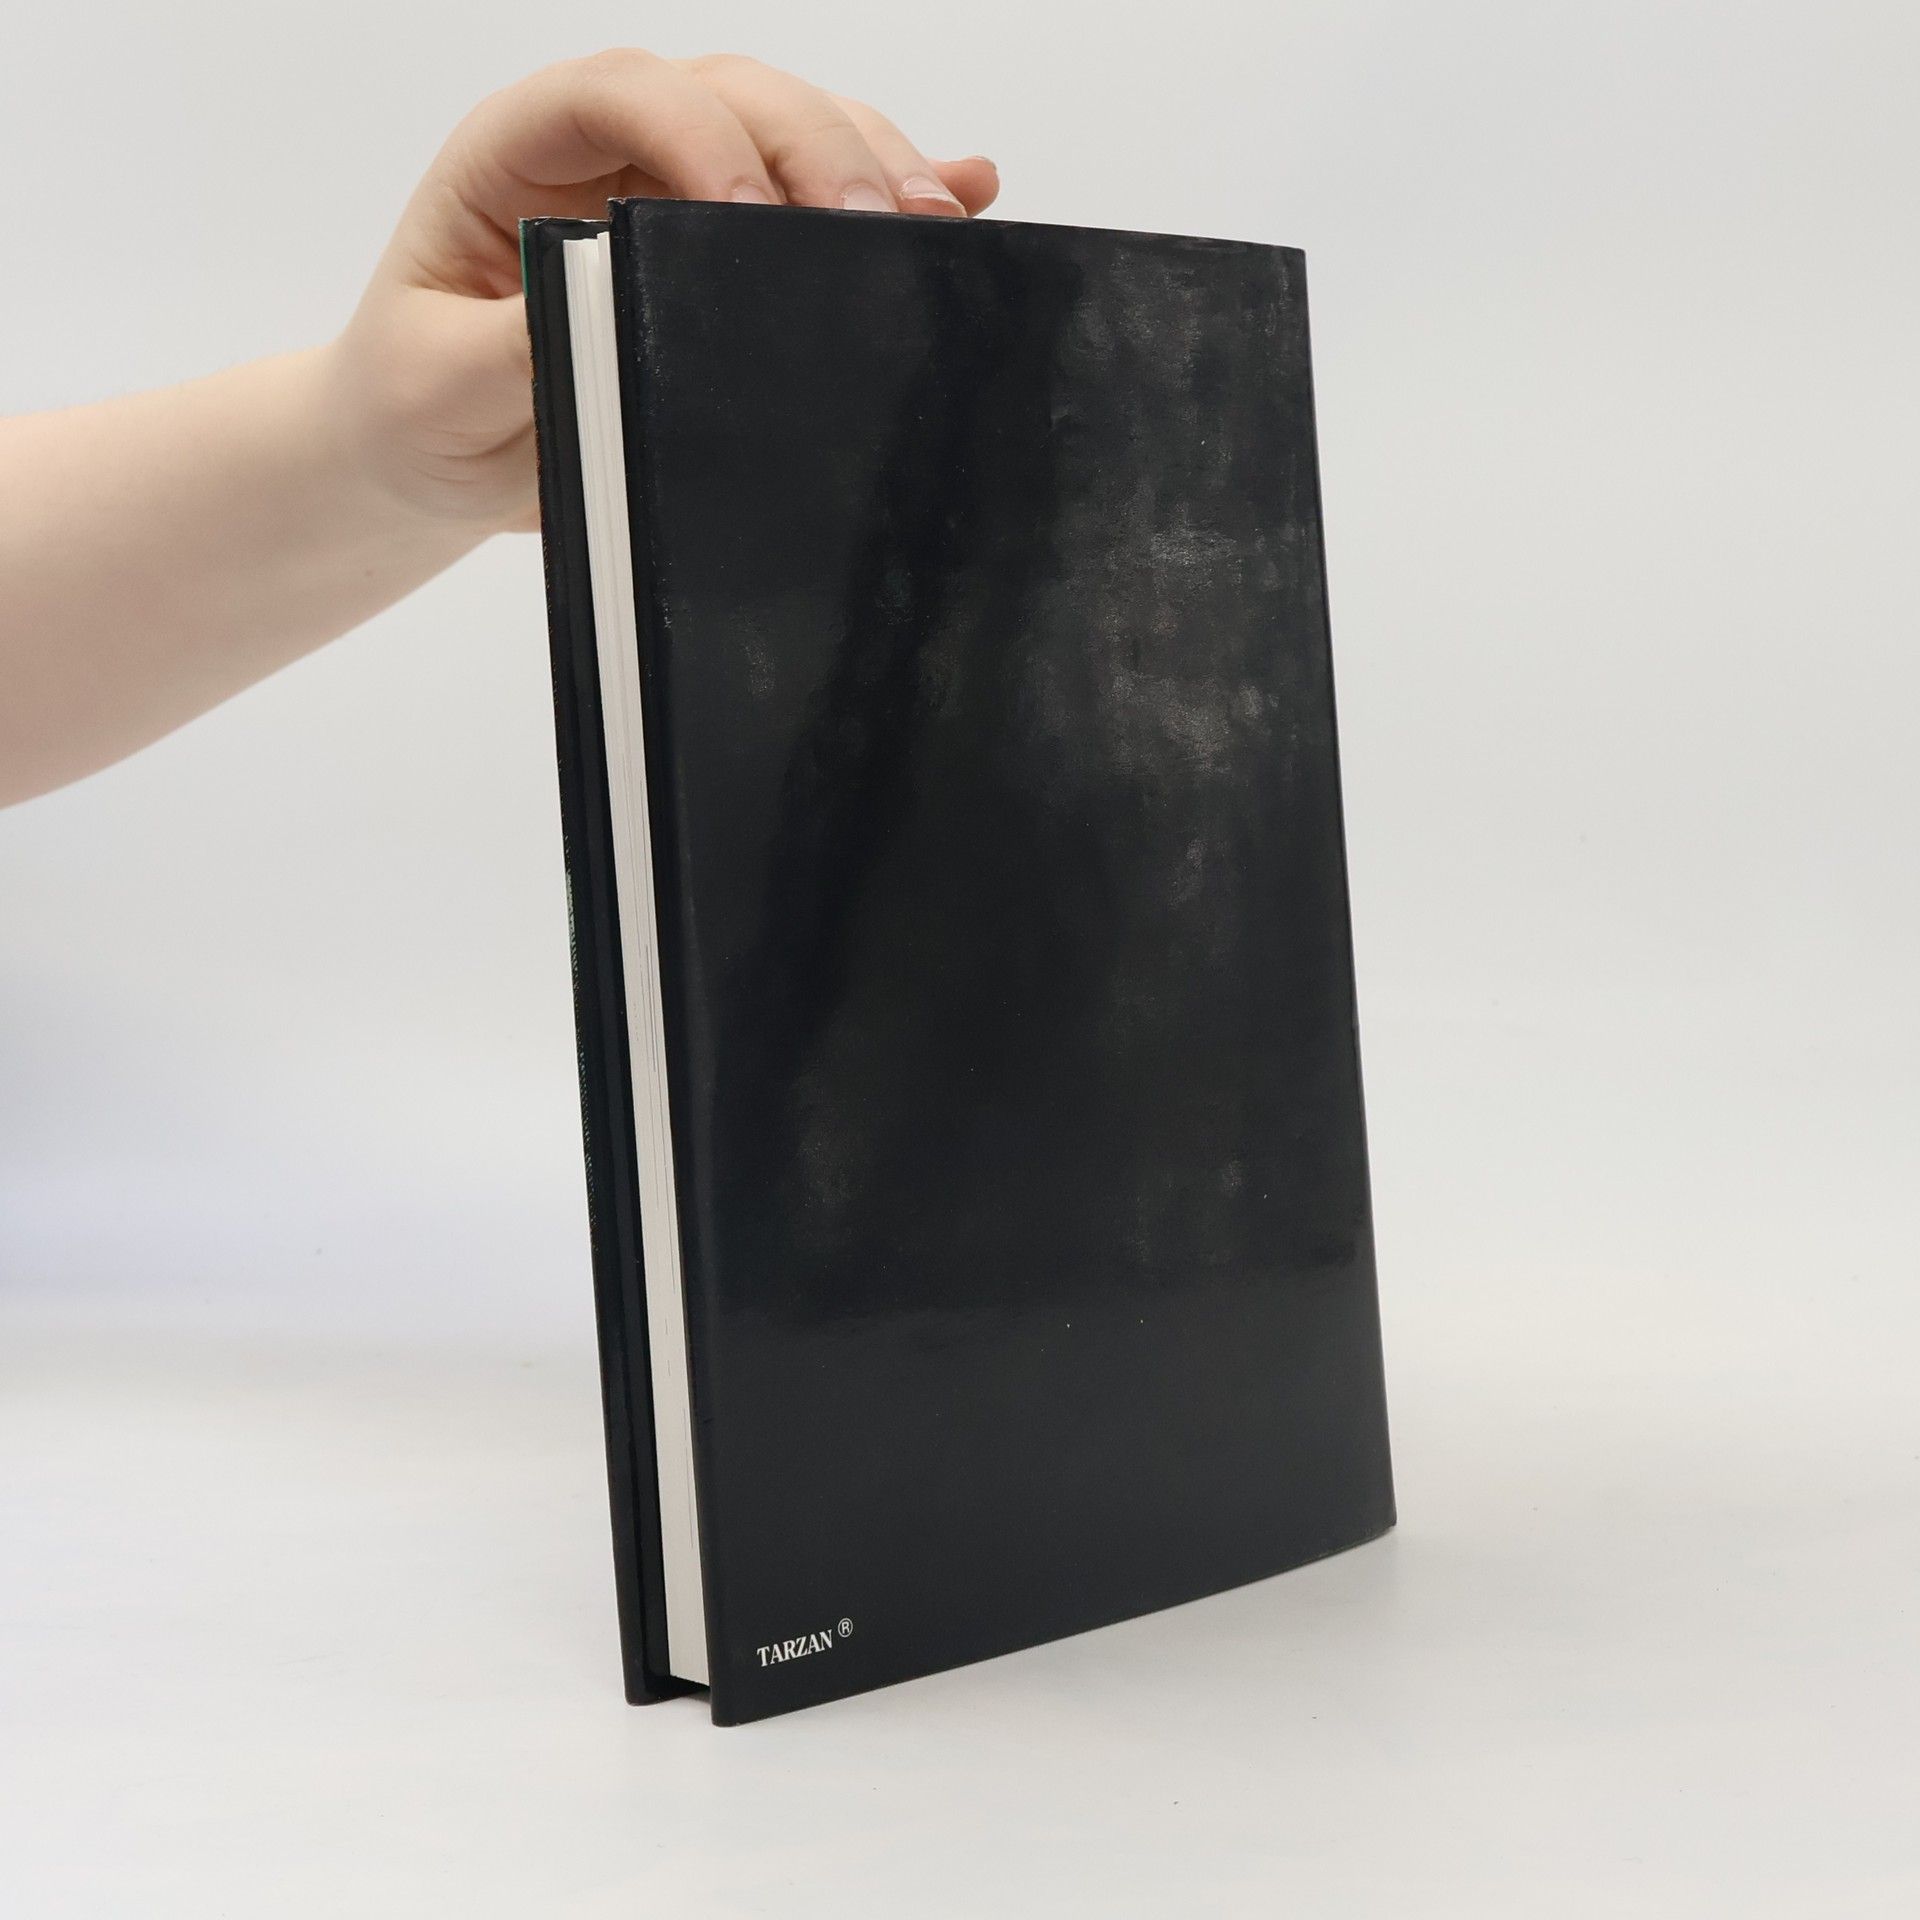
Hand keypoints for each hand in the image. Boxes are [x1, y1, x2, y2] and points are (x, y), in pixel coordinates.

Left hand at [329, 52, 999, 534]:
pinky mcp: (722, 246)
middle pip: (729, 94)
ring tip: (936, 223)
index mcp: (518, 152)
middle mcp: (604, 150)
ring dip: (869, 165)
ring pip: (787, 130)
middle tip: (880, 225)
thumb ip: (517, 340)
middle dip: (814, 146)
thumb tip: (622, 300)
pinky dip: (891, 192)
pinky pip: (812, 200)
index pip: (620, 95)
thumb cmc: (417, 410)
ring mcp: (672, 189)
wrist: (429, 460)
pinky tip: (963, 198)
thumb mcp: (440, 387)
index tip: (756, 218)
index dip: (699, 135)